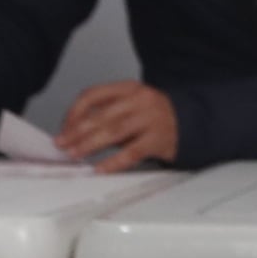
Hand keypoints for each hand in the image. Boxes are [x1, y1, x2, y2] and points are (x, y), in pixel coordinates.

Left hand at [58, 81, 177, 172]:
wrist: (193, 123)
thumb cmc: (155, 117)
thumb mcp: (132, 105)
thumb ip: (107, 114)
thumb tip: (74, 132)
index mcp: (130, 88)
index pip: (93, 95)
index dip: (74, 112)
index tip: (64, 128)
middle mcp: (141, 100)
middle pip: (101, 115)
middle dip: (77, 131)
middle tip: (62, 144)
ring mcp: (152, 119)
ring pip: (113, 132)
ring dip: (90, 145)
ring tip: (76, 154)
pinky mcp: (159, 139)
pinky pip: (131, 152)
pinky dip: (113, 162)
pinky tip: (101, 168)